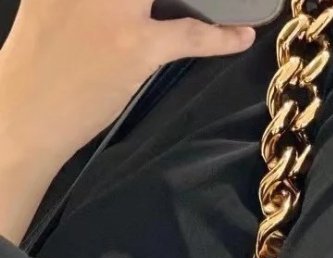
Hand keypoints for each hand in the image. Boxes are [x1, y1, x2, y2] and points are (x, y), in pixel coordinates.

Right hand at [0, 0, 255, 243]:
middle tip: (186, 3)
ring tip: (230, 3)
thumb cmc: (43, 57)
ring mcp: (113, 4)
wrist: (27, 107)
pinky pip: (190, 35)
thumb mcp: (57, 1)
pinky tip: (241, 35)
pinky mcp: (135, 44)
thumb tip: (142, 5)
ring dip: (208, 0)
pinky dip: (221, 37)